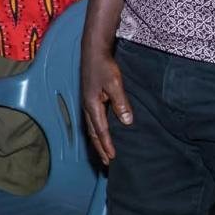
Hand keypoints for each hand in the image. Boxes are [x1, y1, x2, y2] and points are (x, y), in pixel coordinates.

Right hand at [79, 45, 132, 162]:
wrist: (93, 51)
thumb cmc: (103, 66)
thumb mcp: (114, 83)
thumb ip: (120, 102)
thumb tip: (127, 121)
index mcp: (91, 105)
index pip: (100, 130)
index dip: (106, 145)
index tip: (112, 158)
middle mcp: (87, 106)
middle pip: (92, 132)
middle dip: (99, 148)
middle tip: (106, 163)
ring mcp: (88, 102)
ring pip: (91, 127)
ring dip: (97, 141)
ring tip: (104, 152)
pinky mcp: (91, 98)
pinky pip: (93, 120)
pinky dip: (97, 131)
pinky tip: (103, 132)